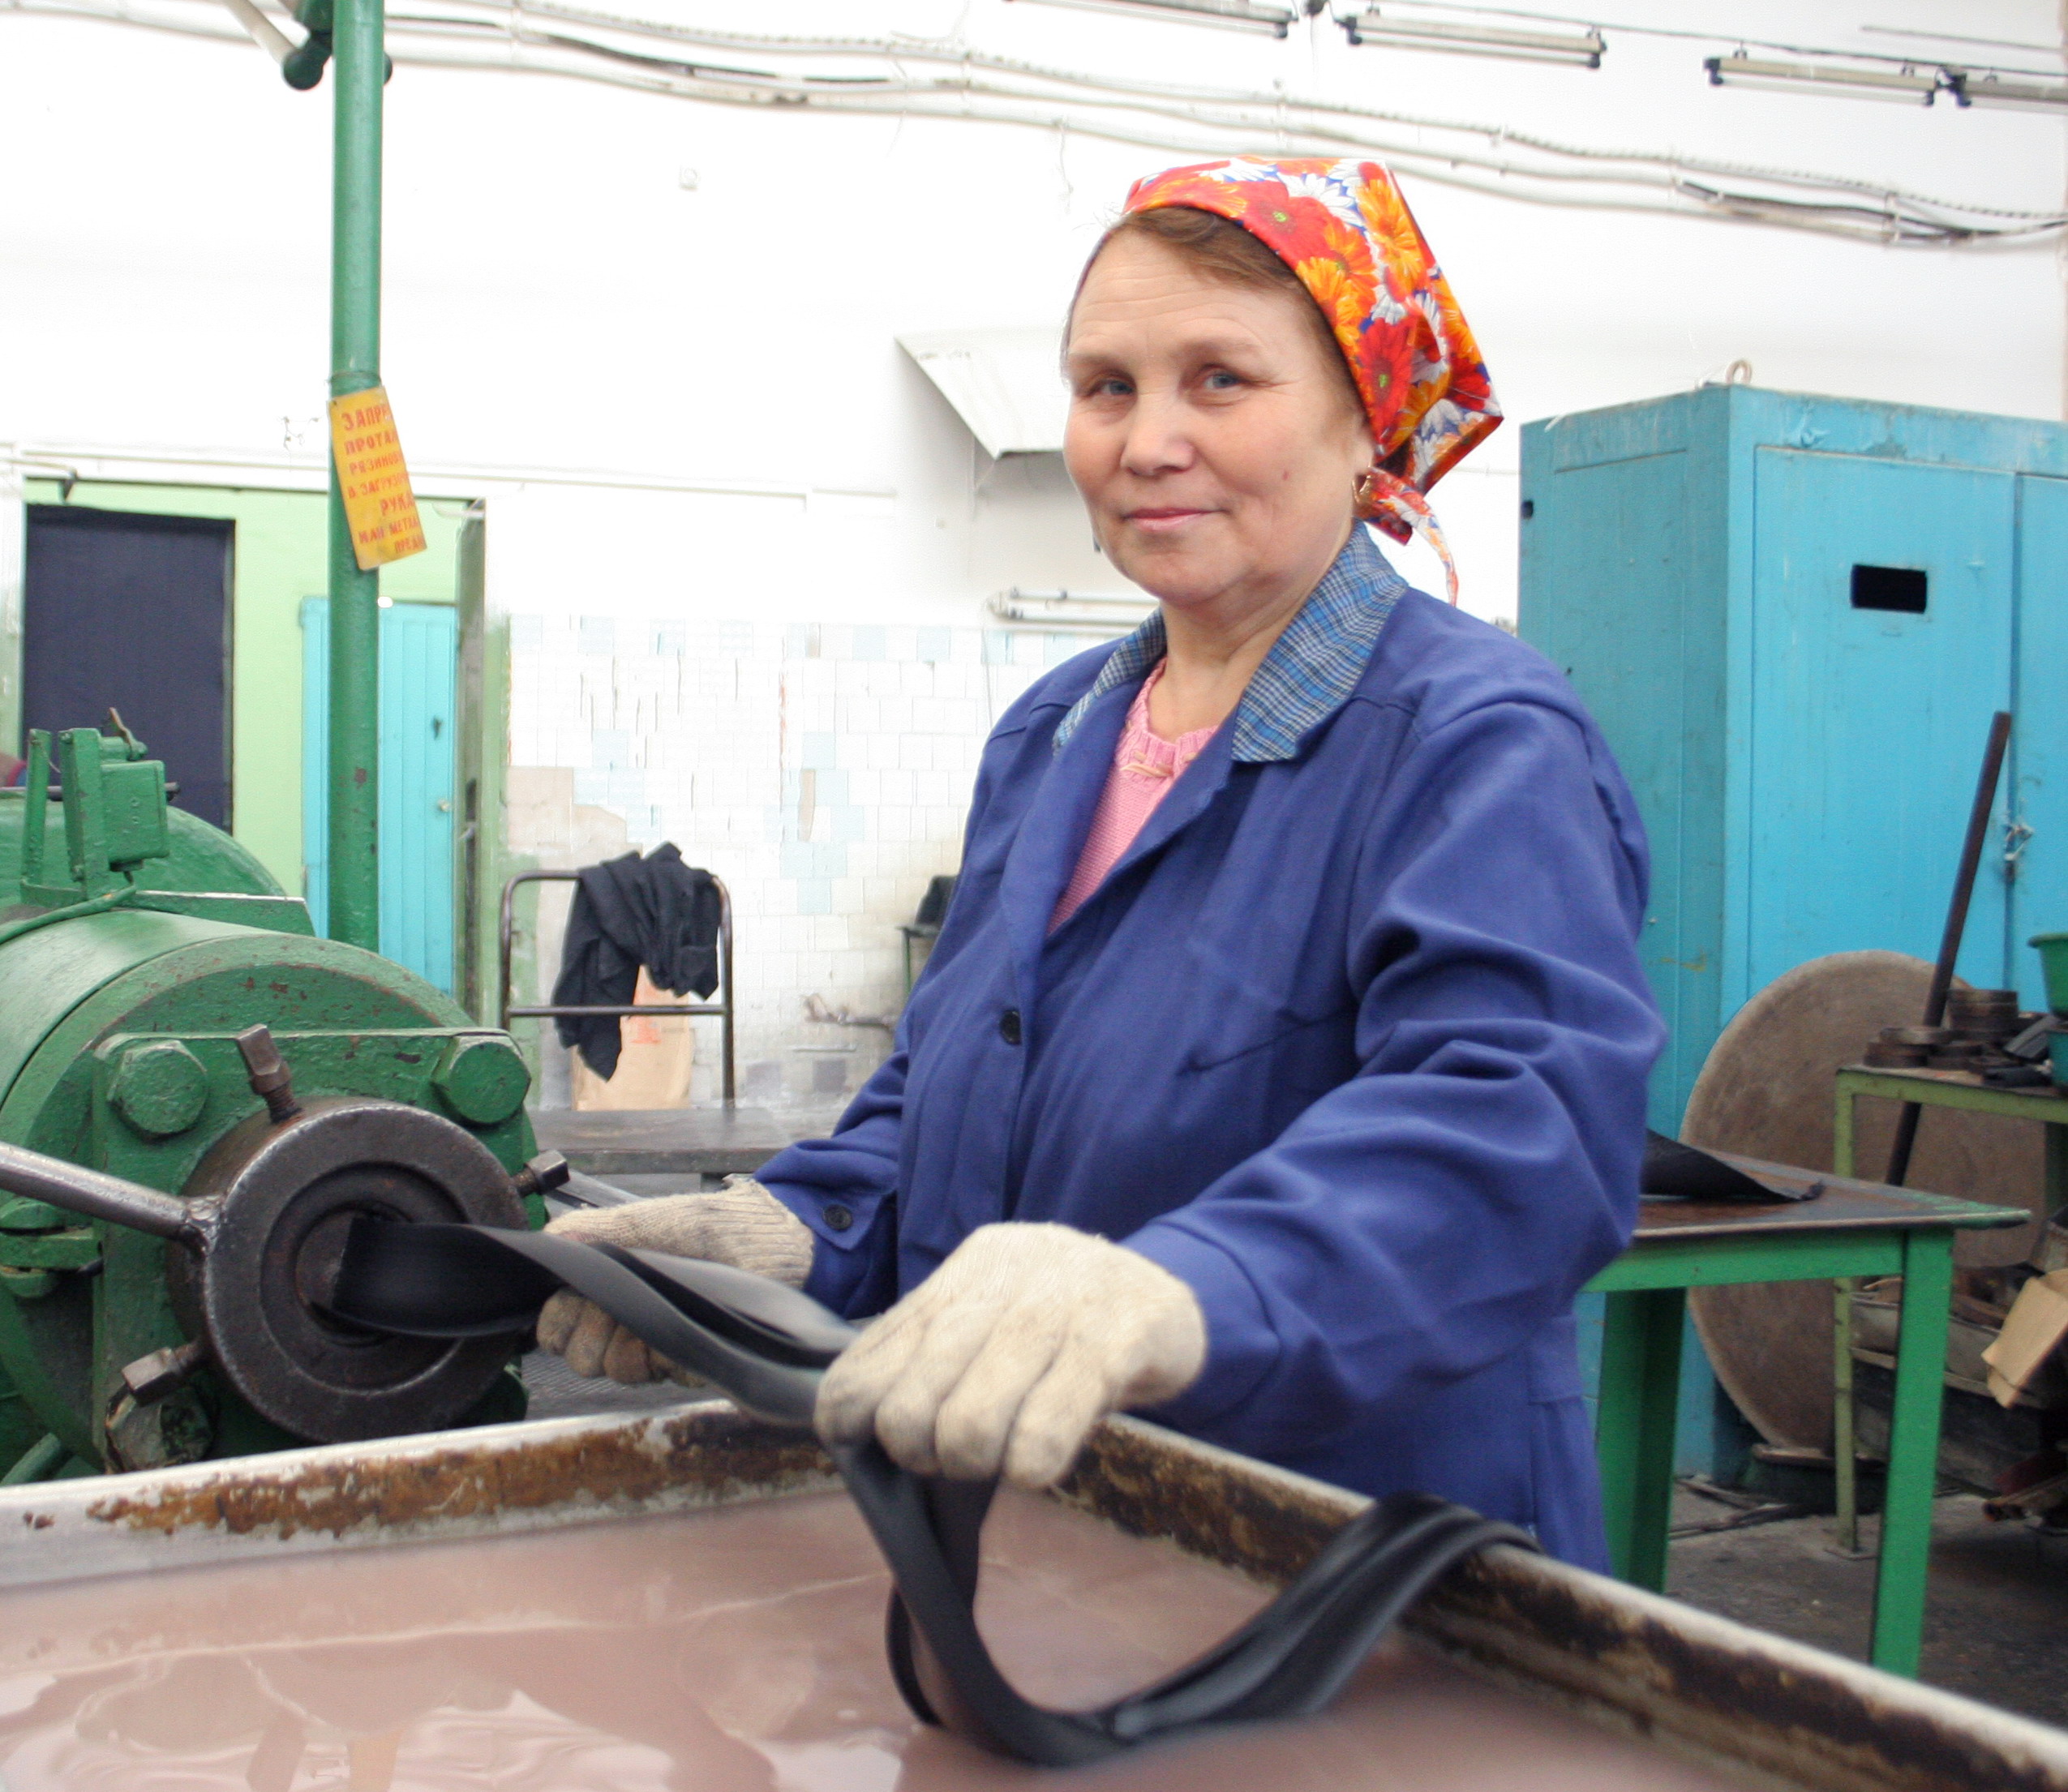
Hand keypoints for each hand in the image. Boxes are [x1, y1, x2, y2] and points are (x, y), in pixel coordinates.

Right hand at [535, 1179, 814, 1383]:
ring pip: (617, 1371)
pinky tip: (687, 1328)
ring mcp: (656, 1345)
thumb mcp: (640, 1221)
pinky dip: (671, 1353)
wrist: (762, 1241)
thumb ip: (589, 1230)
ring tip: (657, 1315)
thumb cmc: (700, 1226)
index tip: (578, 1303)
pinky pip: (665, 1374)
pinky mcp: (690, 1362)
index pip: (554, 1328)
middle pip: (580, 1359)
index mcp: (605, 1289)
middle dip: (592, 1338)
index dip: (557, 1324)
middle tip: (618, 1311)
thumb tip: (545, 1242)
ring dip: (631, 1346)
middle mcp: (624, 1322)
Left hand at [814, 1222, 1205, 1488]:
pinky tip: (1042, 1462)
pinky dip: (1030, 1464)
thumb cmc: (1064, 1322)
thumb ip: (932, 1356)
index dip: (855, 1422)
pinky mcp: (1114, 1339)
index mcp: (964, 1273)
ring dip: (978, 1462)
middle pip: (910, 1405)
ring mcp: (1059, 1304)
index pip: (866, 1361)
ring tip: (1006, 1455)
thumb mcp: (994, 1317)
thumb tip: (857, 1425)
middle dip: (923, 1454)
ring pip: (970, 1422)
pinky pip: (1045, 1429)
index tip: (883, 1445)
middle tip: (960, 1456)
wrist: (1168, 1294)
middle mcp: (1002, 1279)